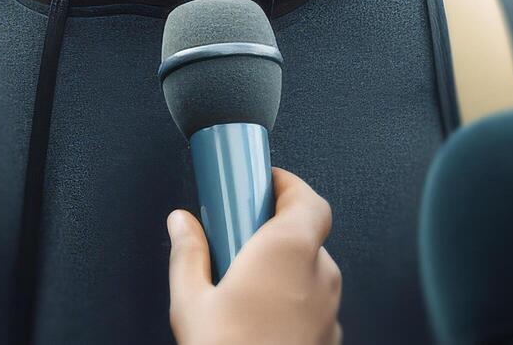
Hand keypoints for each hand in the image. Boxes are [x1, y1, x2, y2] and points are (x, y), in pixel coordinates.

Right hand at [168, 167, 342, 344]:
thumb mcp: (191, 302)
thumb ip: (187, 254)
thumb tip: (182, 225)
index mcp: (288, 251)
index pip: (306, 197)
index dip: (285, 185)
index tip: (259, 184)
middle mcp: (319, 275)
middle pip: (303, 234)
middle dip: (270, 233)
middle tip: (238, 241)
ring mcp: (330, 308)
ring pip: (308, 271)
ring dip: (281, 270)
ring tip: (242, 286)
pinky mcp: (330, 335)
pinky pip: (311, 303)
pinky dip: (290, 300)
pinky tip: (258, 316)